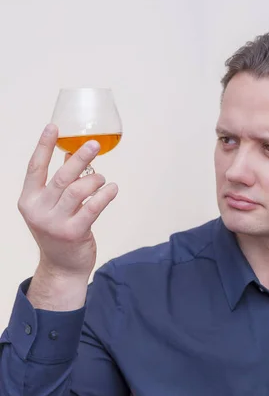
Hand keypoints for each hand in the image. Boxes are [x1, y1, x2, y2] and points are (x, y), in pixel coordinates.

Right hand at [18, 124, 118, 280]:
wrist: (62, 268)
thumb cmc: (58, 233)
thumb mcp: (52, 207)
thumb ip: (59, 183)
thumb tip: (71, 155)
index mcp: (28, 200)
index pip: (35, 167)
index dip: (44, 145)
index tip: (53, 126)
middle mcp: (38, 210)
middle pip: (61, 176)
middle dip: (80, 158)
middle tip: (94, 145)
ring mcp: (55, 223)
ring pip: (78, 190)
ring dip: (95, 180)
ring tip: (102, 179)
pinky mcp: (73, 233)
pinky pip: (92, 207)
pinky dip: (104, 195)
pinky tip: (112, 189)